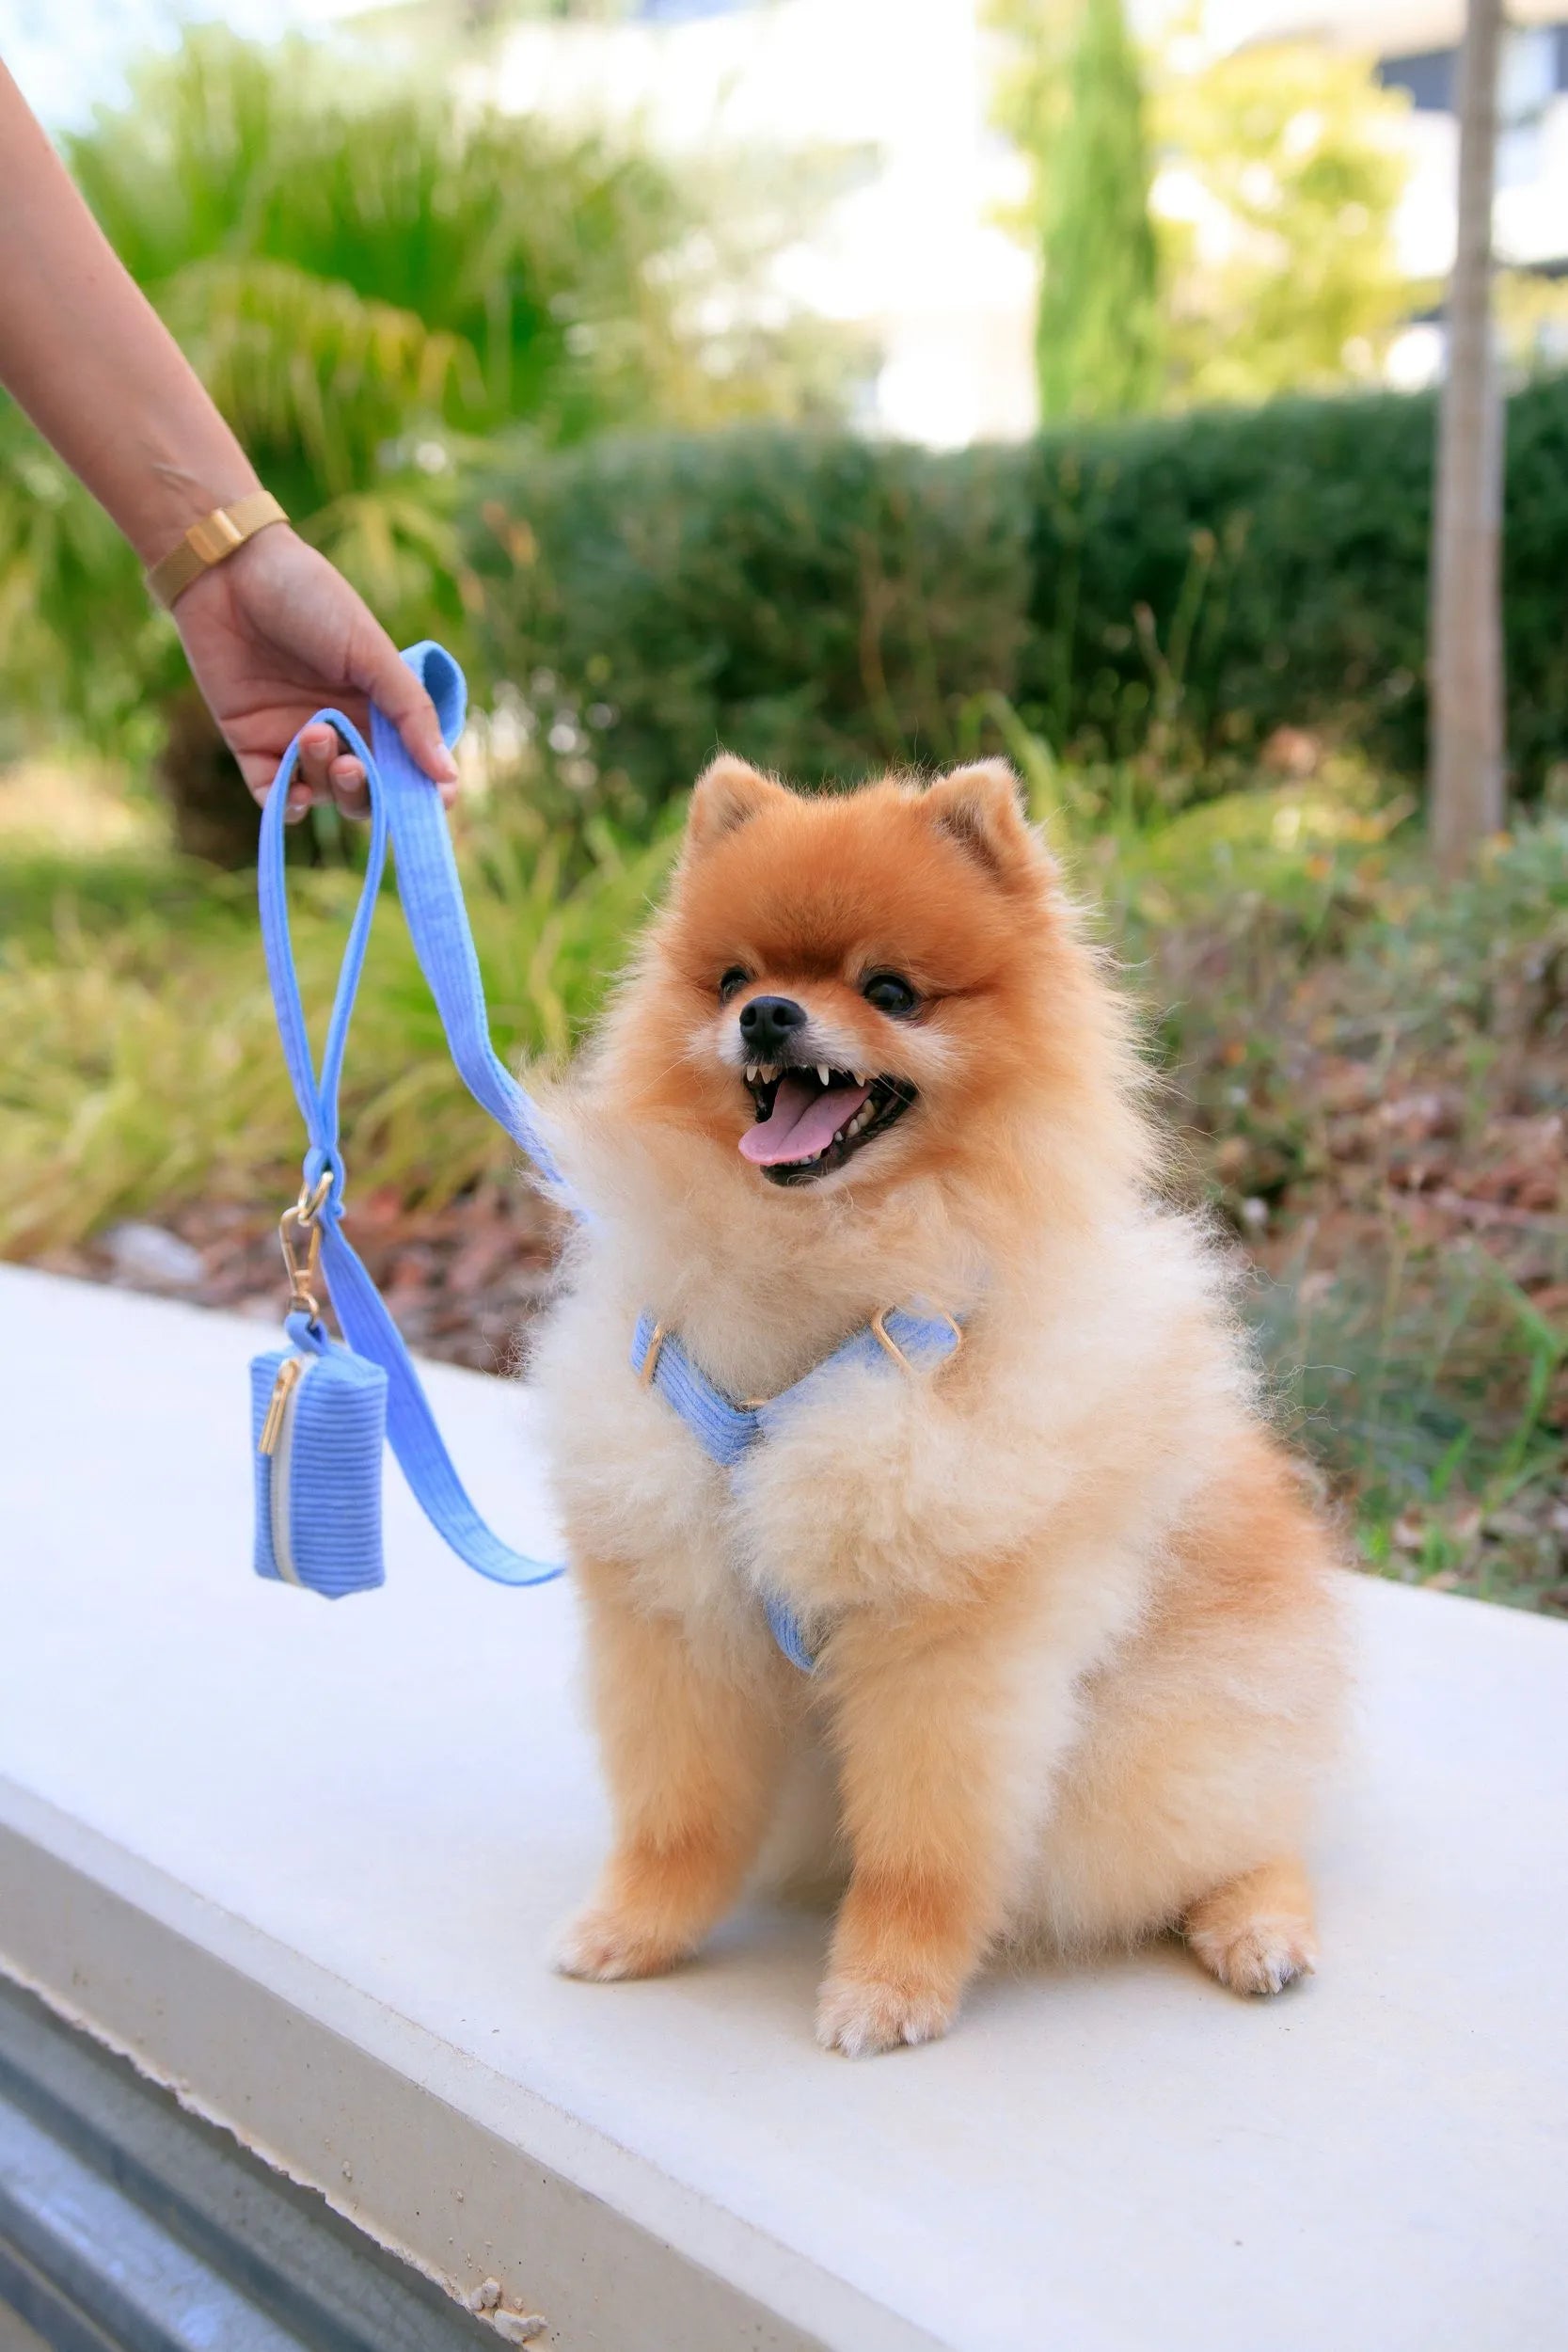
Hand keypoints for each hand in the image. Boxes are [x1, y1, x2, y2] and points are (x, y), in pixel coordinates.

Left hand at [171, 524, 459, 820]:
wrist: (230, 570)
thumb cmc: (310, 598)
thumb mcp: (371, 652)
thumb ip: (411, 714)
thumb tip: (448, 776)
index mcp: (378, 707)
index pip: (409, 768)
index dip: (423, 792)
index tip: (436, 799)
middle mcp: (342, 730)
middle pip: (366, 793)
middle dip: (365, 792)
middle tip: (353, 764)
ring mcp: (295, 740)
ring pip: (323, 794)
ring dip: (324, 778)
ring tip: (314, 732)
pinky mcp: (252, 744)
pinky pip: (274, 796)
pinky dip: (287, 804)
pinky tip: (293, 791)